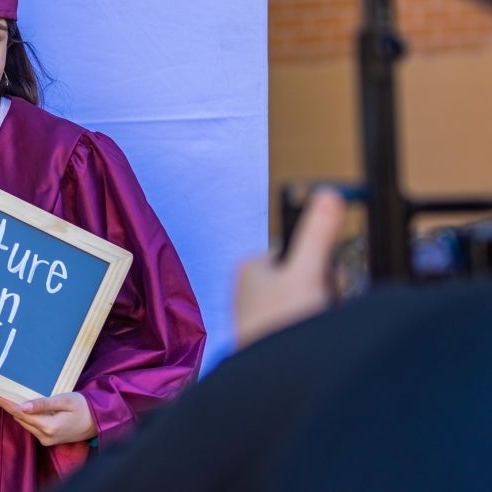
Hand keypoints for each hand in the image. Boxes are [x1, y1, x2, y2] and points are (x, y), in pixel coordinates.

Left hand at [0, 392, 96, 445]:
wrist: (98, 421)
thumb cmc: (83, 407)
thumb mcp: (64, 401)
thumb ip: (43, 404)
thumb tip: (22, 407)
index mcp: (48, 426)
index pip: (20, 413)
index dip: (6, 404)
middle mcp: (45, 436)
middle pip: (20, 419)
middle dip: (9, 406)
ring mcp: (47, 440)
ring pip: (25, 423)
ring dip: (17, 412)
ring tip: (7, 398)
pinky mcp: (50, 440)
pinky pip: (33, 427)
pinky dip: (26, 417)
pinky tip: (23, 407)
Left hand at [234, 188, 344, 347]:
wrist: (270, 384)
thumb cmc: (280, 329)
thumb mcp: (308, 273)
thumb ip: (318, 235)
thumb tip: (328, 193)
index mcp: (250, 267)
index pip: (301, 252)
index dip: (320, 267)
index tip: (319, 283)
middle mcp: (248, 289)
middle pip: (306, 278)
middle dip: (321, 293)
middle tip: (314, 311)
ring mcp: (256, 316)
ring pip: (306, 304)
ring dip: (316, 315)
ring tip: (306, 330)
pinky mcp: (266, 340)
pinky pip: (299, 327)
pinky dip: (307, 333)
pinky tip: (302, 345)